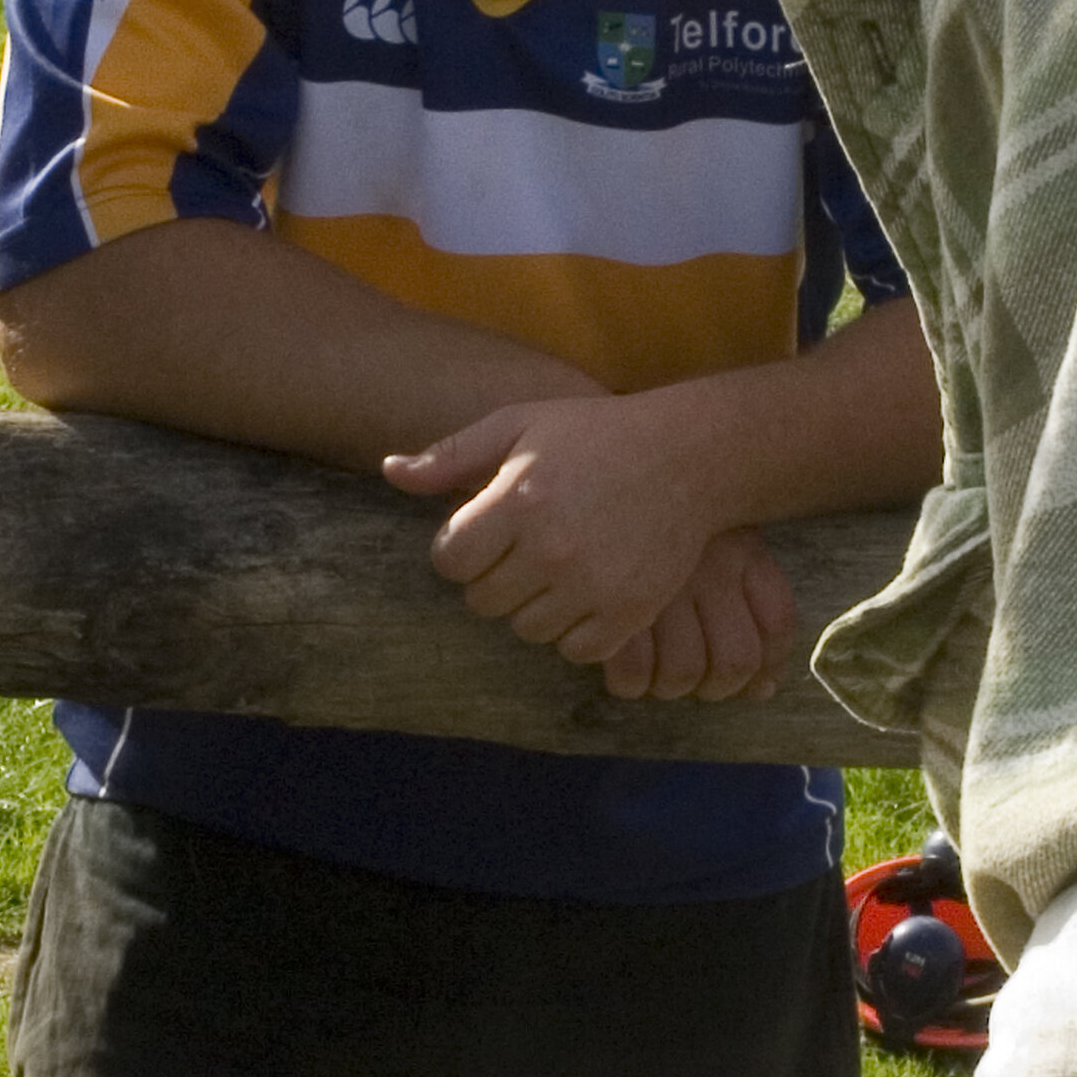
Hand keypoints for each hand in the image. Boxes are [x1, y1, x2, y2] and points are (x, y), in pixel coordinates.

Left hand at [384, 392, 800, 699]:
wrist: (688, 456)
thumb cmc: (593, 436)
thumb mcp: (517, 426)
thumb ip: (450, 455)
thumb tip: (388, 471)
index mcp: (517, 501)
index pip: (449, 560)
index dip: (460, 548)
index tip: (487, 531)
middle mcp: (552, 549)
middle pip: (483, 601)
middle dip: (494, 577)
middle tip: (525, 548)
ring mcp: (592, 585)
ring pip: (526, 629)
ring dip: (533, 605)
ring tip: (558, 567)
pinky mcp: (629, 611)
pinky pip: (575, 650)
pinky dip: (575, 631)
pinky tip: (586, 592)